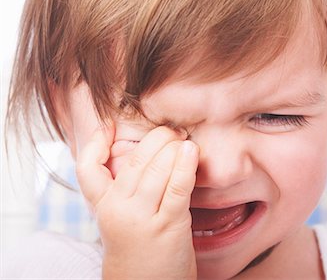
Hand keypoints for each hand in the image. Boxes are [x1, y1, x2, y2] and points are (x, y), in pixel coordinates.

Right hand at [76, 124, 197, 279]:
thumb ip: (126, 190)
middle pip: (133, 161)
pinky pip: (178, 188)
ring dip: (173, 147)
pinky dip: (185, 166)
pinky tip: (192, 152)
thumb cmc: (137, 248)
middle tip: (171, 131)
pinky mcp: (168, 225)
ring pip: (156, 169)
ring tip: (183, 139)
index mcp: (103, 207)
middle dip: (155, 139)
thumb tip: (146, 154)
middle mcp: (118, 209)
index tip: (108, 125)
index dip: (94, 143)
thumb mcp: (121, 218)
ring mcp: (143, 218)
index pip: (87, 169)